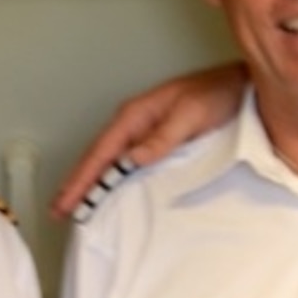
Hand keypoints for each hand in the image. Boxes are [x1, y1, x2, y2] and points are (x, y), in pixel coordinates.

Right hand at [50, 65, 244, 215]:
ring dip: (89, 182)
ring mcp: (142, 131)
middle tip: (58, 211)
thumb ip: (164, 137)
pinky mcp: (155, 140)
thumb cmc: (218, 94)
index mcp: (135, 115)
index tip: (66, 201)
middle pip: (96, 157)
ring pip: (107, 160)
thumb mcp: (192, 114)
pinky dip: (110, 177)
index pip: (100, 152)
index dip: (81, 179)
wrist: (240, 86)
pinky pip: (124, 162)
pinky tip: (107, 190)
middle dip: (76, 183)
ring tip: (74, 205)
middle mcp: (133, 123)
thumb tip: (133, 158)